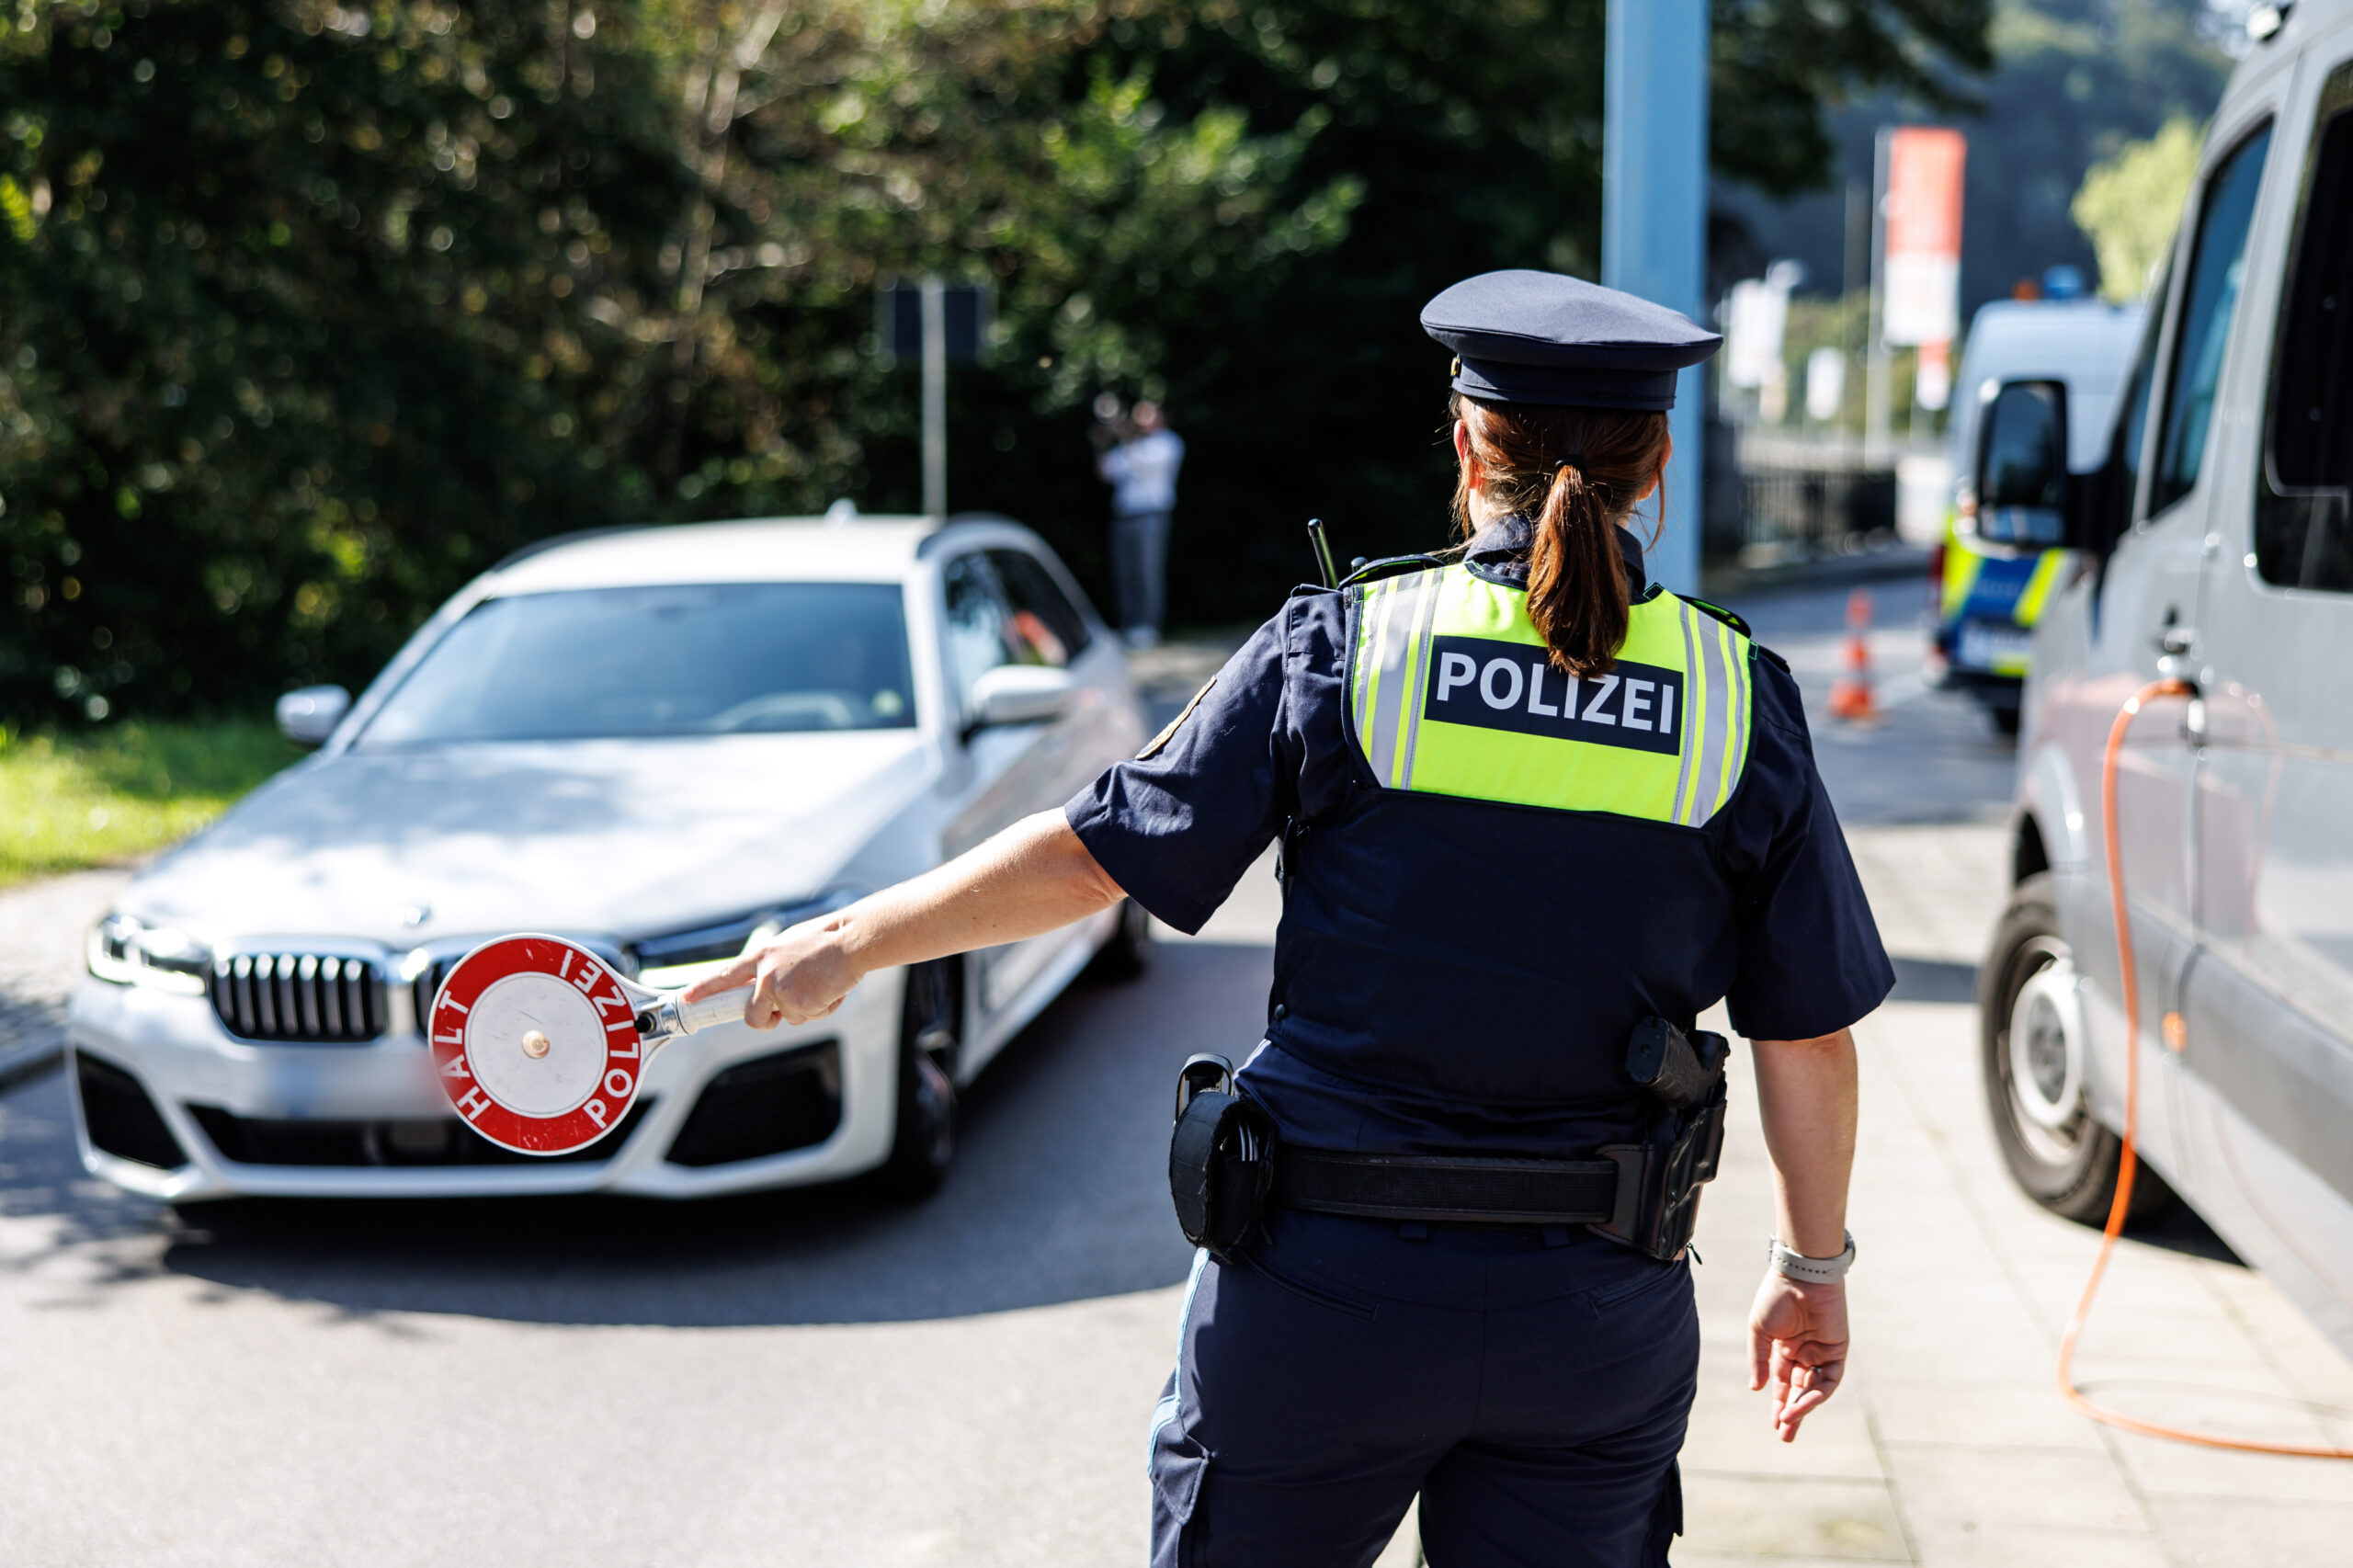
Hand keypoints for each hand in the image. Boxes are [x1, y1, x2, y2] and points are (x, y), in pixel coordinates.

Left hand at [682, 919, 860, 1029]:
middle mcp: (766, 974)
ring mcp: (781, 990)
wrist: (851, 940)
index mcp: (762, 956)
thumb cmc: (827, 941)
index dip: (704, 988)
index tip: (687, 998)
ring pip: (787, 1019)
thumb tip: (767, 988)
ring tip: (821, 984)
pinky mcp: (799, 1004)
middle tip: (783, 1012)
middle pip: (752, 1015)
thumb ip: (773, 966)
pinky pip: (808, 1018)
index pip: (725, 975)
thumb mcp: (790, 946)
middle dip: (767, 1020)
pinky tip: (831, 989)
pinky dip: (823, 1009)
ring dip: (805, 1009)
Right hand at [1747, 1272, 1847, 1441]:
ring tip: (1788, 1422)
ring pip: (1814, 1389)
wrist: (1801, 1276)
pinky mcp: (1837, 1350)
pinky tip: (1800, 1403)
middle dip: (1792, 1413)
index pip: (1782, 1382)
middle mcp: (1804, 1353)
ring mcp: (1822, 1352)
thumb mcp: (1759, 1331)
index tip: (1774, 1424)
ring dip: (1802, 1407)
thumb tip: (1756, 1389)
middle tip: (1785, 1436)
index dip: (1778, 1402)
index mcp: (1784, 1347)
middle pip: (1799, 1390)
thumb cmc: (1776, 1297)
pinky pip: (1829, 1379)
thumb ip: (1759, 1360)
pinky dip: (1816, 1393)